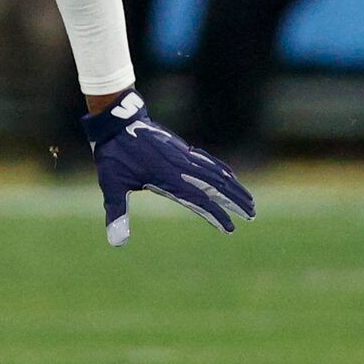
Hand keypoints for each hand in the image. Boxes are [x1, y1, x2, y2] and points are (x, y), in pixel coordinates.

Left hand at [84, 91, 254, 246]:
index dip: (215, 214)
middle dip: (235, 200)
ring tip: (249, 200)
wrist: (116, 121)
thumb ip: (117, 214)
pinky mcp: (180, 147)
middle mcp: (180, 166)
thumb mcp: (111, 185)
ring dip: (233, 186)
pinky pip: (207, 160)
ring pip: (215, 172)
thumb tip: (117, 243)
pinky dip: (221, 168)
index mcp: (167, 178)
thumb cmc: (113, 155)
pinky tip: (230, 174)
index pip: (198, 200)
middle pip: (215, 185)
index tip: (230, 228)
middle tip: (252, 214)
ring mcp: (182, 155)